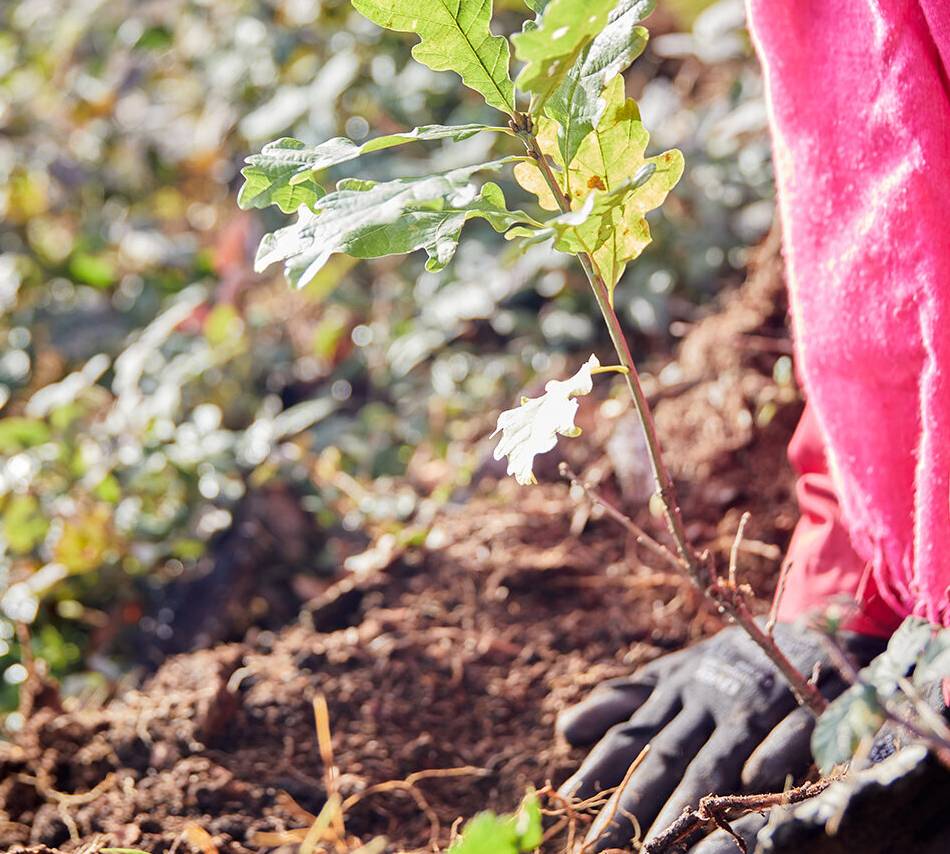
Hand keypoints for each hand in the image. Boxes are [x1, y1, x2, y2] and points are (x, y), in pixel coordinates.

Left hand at [557, 624, 885, 851]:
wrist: (804, 630)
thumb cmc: (724, 664)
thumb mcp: (670, 675)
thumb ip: (621, 702)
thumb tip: (566, 729)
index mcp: (670, 691)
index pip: (628, 736)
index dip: (599, 770)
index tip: (566, 801)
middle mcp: (704, 698)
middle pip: (666, 755)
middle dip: (634, 800)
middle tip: (603, 840)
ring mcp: (752, 703)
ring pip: (717, 755)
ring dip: (690, 795)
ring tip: (663, 837)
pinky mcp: (803, 705)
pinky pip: (788, 733)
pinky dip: (772, 755)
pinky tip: (753, 782)